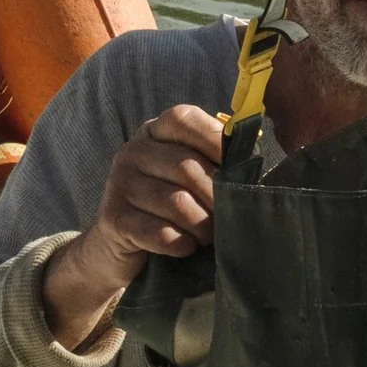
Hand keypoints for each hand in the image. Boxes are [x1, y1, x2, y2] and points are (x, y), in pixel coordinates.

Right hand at [42, 105, 224, 347]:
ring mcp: (118, 183)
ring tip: (208, 235)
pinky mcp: (113, 218)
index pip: (184, 119)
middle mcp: (132, 150)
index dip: (215, 140)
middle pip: (187, 167)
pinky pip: (161, 232)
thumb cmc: (167, 207)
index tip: (239, 166)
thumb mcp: (186, 176)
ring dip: (202, 226)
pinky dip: (181, 243)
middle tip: (227, 218)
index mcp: (153, 131)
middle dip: (216, 198)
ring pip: (177, 203)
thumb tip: (252, 157)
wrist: (116, 248)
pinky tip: (185, 246)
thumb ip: (213, 160)